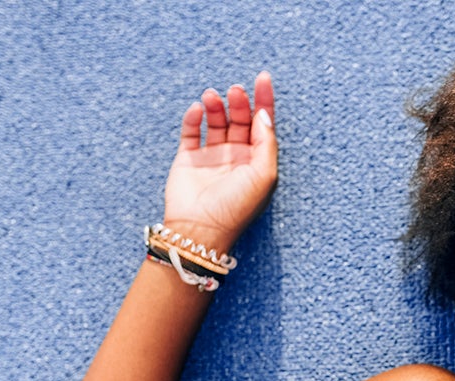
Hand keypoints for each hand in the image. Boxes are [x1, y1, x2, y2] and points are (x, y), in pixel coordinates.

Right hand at [162, 72, 277, 251]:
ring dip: (216, 106)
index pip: (262, 124)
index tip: (263, 77)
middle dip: (239, 102)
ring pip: (216, 121)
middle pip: (240, 119)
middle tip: (235, 91)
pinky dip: (193, 118)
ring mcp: (212, 157)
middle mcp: (236, 157)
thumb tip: (264, 114)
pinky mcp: (188, 159)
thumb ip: (266, 142)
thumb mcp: (264, 175)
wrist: (201, 229)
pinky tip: (197, 110)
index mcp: (257, 161)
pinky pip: (191, 132)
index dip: (264, 100)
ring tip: (213, 97)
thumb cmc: (237, 207)